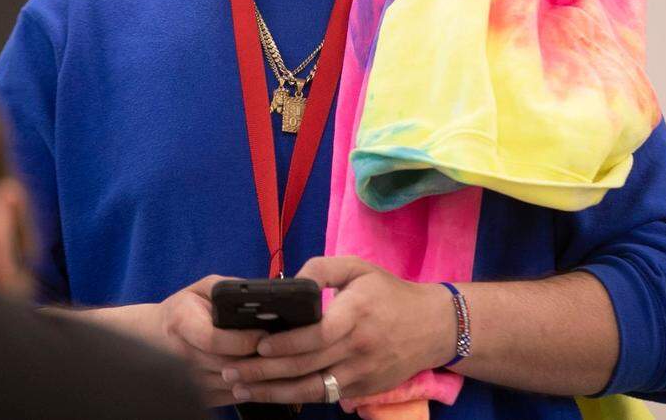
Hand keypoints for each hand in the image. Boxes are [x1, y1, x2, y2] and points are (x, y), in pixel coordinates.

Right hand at [157, 275, 267, 406]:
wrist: (155, 334)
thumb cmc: (185, 308)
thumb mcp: (203, 287)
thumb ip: (229, 288)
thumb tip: (259, 294)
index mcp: (182, 322)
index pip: (214, 340)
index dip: (242, 340)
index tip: (263, 334)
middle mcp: (180, 353)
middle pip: (226, 365)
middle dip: (254, 358)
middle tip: (276, 350)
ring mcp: (186, 377)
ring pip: (229, 384)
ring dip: (253, 375)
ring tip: (272, 362)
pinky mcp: (195, 394)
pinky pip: (227, 396)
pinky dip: (246, 388)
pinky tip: (257, 375)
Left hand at [221, 257, 456, 404]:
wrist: (433, 327)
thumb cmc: (390, 293)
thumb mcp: (359, 268)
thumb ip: (323, 268)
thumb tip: (291, 281)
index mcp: (356, 313)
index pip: (317, 336)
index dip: (286, 344)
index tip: (259, 344)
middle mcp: (358, 347)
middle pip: (307, 366)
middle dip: (266, 372)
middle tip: (232, 371)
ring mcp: (362, 373)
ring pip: (312, 389)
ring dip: (274, 393)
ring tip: (242, 390)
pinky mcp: (364, 389)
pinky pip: (326, 396)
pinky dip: (298, 398)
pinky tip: (273, 396)